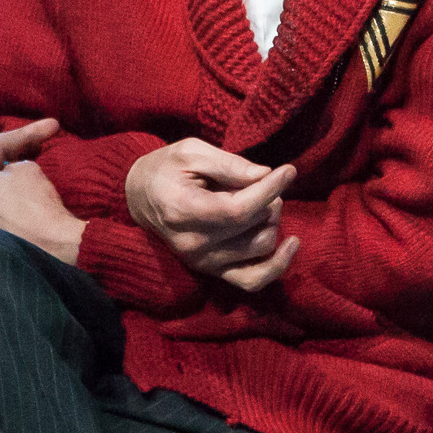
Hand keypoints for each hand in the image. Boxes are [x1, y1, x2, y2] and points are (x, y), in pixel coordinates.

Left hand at [0, 118, 85, 264]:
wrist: (48, 253)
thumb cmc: (35, 208)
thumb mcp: (27, 169)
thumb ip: (13, 164)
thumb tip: (10, 174)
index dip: (27, 132)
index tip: (51, 126)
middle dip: (10, 157)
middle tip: (37, 146)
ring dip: (5, 184)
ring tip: (27, 174)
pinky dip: (3, 207)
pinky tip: (19, 204)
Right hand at [124, 138, 299, 290]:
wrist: (140, 197)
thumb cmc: (165, 169)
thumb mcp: (191, 152)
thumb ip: (228, 164)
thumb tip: (266, 175)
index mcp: (183, 211)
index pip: (239, 209)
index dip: (270, 190)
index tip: (288, 171)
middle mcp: (193, 243)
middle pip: (254, 227)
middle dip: (269, 199)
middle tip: (260, 180)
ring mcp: (203, 262)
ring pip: (261, 247)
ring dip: (272, 221)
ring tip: (261, 201)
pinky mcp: (212, 271)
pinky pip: (253, 280)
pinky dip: (277, 265)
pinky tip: (292, 244)